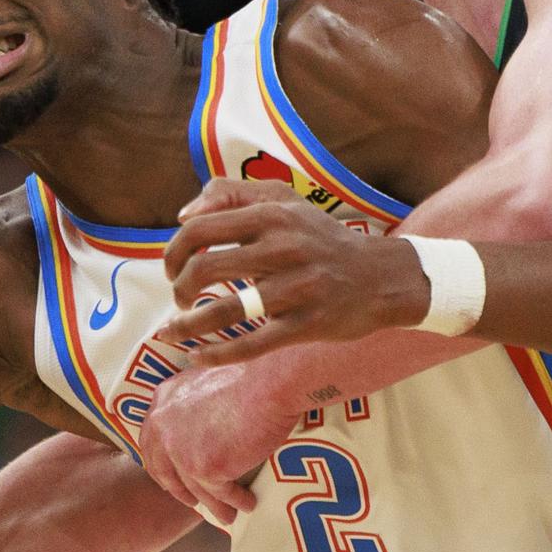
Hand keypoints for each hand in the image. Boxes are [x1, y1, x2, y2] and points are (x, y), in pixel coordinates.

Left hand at [137, 363, 298, 522]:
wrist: (269, 382)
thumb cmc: (250, 375)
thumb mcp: (206, 381)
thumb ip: (192, 402)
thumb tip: (199, 425)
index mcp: (163, 400)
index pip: (151, 440)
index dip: (161, 463)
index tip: (171, 478)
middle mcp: (163, 425)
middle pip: (164, 469)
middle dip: (178, 490)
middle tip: (192, 502)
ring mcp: (181, 449)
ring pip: (195, 488)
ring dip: (213, 505)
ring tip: (227, 514)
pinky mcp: (204, 468)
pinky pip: (220, 493)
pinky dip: (235, 501)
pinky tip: (247, 503)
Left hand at [157, 179, 428, 364]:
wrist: (380, 276)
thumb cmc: (320, 238)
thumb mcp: (283, 201)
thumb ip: (230, 194)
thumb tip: (183, 215)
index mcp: (272, 215)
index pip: (200, 227)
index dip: (173, 250)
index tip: (172, 268)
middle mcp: (283, 248)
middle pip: (205, 268)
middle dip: (180, 288)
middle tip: (180, 299)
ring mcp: (297, 288)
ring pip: (225, 311)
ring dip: (186, 326)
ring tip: (171, 332)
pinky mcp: (307, 324)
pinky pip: (252, 344)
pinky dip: (217, 354)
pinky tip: (197, 356)